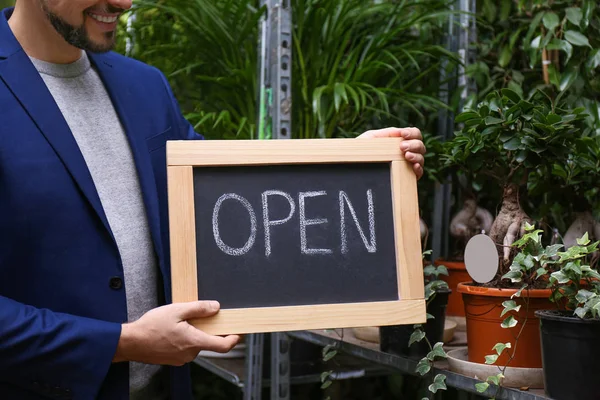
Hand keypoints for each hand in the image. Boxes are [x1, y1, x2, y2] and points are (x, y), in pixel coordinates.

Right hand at [113, 301, 239, 365]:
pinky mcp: (174, 360)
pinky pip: (186, 348)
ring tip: (182, 322)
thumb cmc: (150, 327)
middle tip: (202, 316)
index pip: (223, 346)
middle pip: (209, 342)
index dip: (234, 339)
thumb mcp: (176, 310)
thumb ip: (198, 308)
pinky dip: (186, 339)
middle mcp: (190, 353)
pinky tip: (174, 330)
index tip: (240, 332)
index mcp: (194, 341)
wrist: (130, 342)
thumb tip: (216, 307)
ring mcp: (181, 359)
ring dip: (195, 333)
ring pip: (196, 344)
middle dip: (208, 330)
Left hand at [357, 127, 425, 179]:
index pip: (415, 134)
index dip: (412, 133)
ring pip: (421, 158)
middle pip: (420, 145)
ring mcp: (407, 165)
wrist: (351, 165)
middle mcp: (406, 152)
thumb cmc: (360, 150)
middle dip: (414, 144)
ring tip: (406, 156)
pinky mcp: (406, 177)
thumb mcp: (370, 138)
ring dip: (416, 155)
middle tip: (402, 147)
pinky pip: (419, 172)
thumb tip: (401, 132)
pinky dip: (418, 168)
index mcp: (399, 141)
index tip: (404, 135)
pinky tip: (413, 166)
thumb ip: (386, 133)